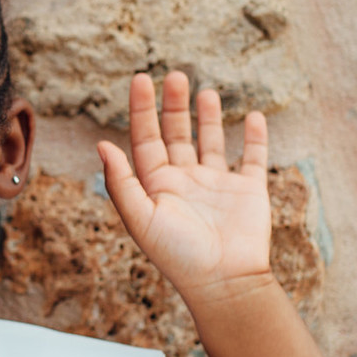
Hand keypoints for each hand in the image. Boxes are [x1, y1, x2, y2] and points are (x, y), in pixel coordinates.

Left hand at [96, 72, 271, 304]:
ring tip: (205, 91)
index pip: (146, 139)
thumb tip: (101, 144)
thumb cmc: (177, 254)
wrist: (223, 282)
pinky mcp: (248, 192)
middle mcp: (185, 182)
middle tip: (174, 75)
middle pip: (176, 135)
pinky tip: (254, 117)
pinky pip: (252, 158)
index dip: (142, 109)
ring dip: (208, 117)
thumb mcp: (141, 218)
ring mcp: (217, 186)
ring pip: (211, 142)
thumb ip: (121, 182)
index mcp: (157, 186)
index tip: (141, 78)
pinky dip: (254, 138)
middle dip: (174, 106)